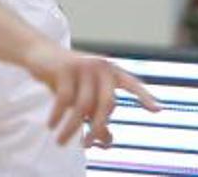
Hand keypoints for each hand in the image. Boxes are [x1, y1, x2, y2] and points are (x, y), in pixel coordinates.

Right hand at [24, 40, 160, 148]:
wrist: (39, 52)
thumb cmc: (67, 77)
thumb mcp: (84, 96)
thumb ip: (97, 115)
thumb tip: (108, 143)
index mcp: (110, 71)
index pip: (132, 84)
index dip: (144, 97)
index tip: (158, 111)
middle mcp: (101, 66)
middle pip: (107, 104)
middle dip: (97, 128)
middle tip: (87, 145)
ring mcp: (83, 65)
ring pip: (83, 105)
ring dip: (72, 128)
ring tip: (61, 141)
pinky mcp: (64, 68)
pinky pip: (64, 100)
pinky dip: (57, 116)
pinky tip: (51, 125)